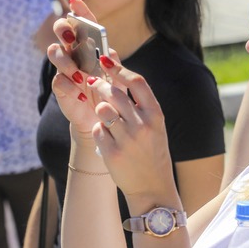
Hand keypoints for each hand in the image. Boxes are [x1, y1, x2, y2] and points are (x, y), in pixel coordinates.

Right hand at [48, 0, 103, 134]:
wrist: (101, 119)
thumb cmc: (110, 93)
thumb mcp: (117, 78)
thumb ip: (114, 64)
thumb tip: (109, 51)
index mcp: (89, 47)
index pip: (84, 25)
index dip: (79, 12)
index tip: (75, 1)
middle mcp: (74, 54)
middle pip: (62, 32)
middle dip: (64, 29)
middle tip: (71, 37)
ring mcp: (65, 69)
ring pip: (54, 52)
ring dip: (65, 61)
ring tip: (78, 75)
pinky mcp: (60, 87)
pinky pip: (58, 80)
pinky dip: (70, 87)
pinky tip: (81, 95)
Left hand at [86, 57, 177, 211]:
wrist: (152, 188)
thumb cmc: (151, 151)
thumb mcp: (153, 124)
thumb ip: (138, 99)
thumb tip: (116, 66)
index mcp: (155, 114)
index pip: (136, 81)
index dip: (118, 68)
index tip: (105, 60)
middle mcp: (143, 125)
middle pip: (114, 92)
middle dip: (100, 84)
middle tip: (93, 82)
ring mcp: (127, 139)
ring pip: (102, 109)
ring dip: (99, 108)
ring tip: (104, 115)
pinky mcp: (112, 153)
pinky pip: (96, 130)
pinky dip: (98, 131)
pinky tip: (106, 137)